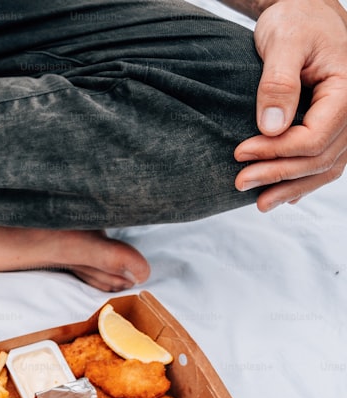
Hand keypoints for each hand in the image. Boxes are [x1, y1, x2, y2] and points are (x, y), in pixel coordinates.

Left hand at [234, 0, 346, 210]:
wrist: (306, 12)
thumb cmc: (296, 20)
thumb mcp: (284, 42)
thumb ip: (277, 83)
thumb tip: (271, 128)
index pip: (315, 137)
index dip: (276, 152)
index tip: (239, 153)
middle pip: (319, 157)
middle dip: (278, 174)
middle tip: (238, 182)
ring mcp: (345, 120)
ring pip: (325, 166)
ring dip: (291, 187)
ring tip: (258, 203)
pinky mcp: (331, 124)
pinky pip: (325, 160)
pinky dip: (303, 180)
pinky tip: (283, 197)